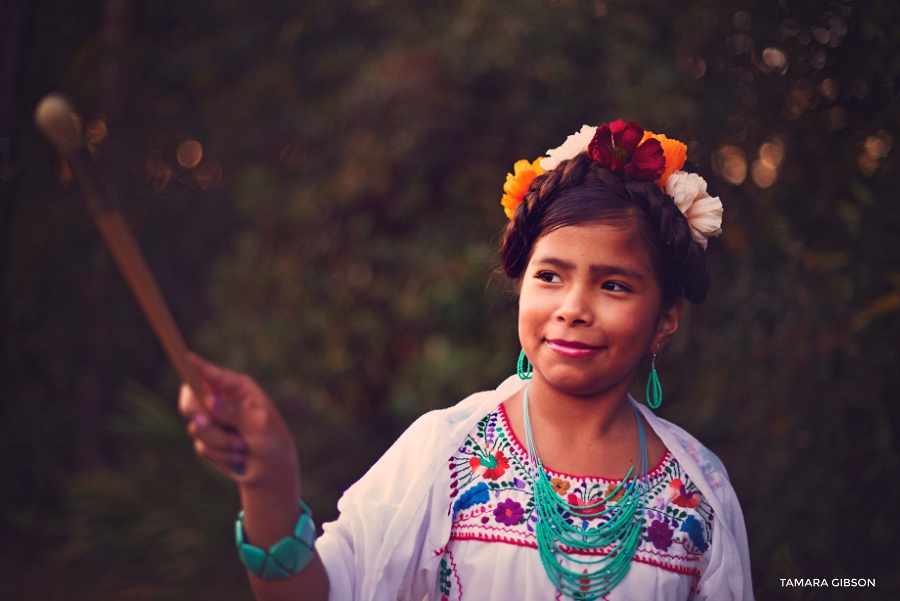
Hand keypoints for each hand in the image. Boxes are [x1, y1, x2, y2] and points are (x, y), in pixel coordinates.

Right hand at [178, 353, 299, 488]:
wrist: (272, 469)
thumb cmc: (273, 440)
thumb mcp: (259, 423)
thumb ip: (234, 412)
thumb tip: (210, 400)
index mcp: (237, 388)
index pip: (210, 373)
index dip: (195, 366)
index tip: (185, 358)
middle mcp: (221, 400)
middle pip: (190, 397)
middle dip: (197, 412)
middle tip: (207, 422)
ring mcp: (212, 420)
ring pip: (196, 427)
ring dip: (218, 440)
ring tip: (241, 445)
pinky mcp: (207, 440)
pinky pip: (201, 446)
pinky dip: (220, 453)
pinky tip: (238, 455)